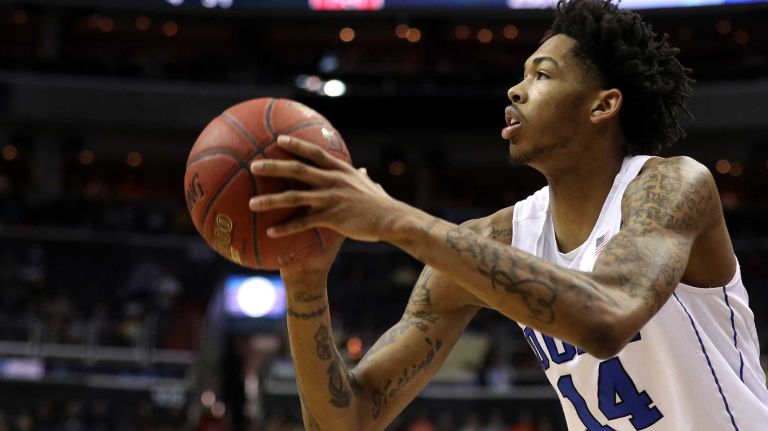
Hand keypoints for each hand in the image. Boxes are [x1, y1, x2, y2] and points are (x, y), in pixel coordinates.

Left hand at [248, 135, 411, 242]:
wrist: (393, 219)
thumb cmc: (382, 205)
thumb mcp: (371, 186)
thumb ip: (362, 178)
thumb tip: (363, 171)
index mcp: (341, 171)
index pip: (315, 152)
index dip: (296, 144)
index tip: (279, 139)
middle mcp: (333, 181)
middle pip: (297, 169)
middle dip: (273, 166)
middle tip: (253, 165)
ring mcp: (331, 198)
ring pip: (294, 197)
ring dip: (271, 200)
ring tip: (251, 204)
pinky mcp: (332, 217)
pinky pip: (303, 222)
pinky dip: (286, 228)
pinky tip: (271, 233)